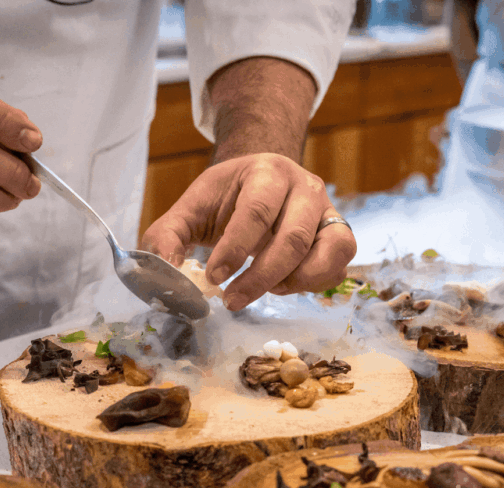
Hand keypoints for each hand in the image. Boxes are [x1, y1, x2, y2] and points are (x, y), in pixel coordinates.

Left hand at [141, 153, 356, 310]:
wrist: (263, 181)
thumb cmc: (227, 198)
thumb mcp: (192, 208)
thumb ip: (167, 236)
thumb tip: (163, 272)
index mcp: (267, 172)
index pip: (256, 211)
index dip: (235, 249)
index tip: (213, 277)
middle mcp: (305, 187)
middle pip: (293, 238)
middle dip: (260, 277)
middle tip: (232, 301)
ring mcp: (328, 211)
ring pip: (327, 252)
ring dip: (293, 282)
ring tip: (265, 290)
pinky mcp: (339, 235)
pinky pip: (338, 267)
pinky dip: (313, 284)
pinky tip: (283, 285)